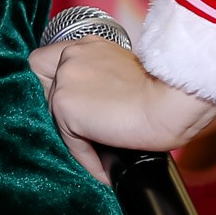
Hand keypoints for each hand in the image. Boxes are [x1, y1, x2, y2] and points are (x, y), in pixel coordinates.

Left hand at [28, 37, 215, 184]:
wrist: (172, 102)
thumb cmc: (165, 94)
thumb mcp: (128, 73)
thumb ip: (103, 78)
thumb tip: (96, 107)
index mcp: (88, 45)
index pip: (50, 59)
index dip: (55, 80)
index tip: (77, 102)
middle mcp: (71, 56)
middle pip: (43, 83)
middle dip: (60, 106)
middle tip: (86, 128)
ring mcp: (65, 80)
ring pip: (55, 114)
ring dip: (76, 135)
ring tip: (103, 154)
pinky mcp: (64, 106)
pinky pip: (70, 141)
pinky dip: (87, 158)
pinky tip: (107, 169)